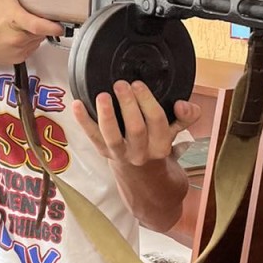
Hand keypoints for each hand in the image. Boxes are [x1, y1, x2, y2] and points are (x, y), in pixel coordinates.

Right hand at [0, 0, 63, 64]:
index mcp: (14, 20)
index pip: (38, 26)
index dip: (52, 27)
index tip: (60, 25)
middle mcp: (17, 38)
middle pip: (42, 31)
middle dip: (42, 24)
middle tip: (29, 17)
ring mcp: (18, 50)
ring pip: (38, 40)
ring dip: (35, 33)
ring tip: (19, 26)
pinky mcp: (18, 59)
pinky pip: (31, 48)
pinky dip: (28, 42)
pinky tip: (16, 36)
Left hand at [71, 80, 200, 166]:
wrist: (144, 178)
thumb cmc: (158, 146)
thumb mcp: (175, 132)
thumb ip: (186, 116)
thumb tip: (182, 104)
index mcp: (161, 145)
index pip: (157, 122)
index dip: (148, 102)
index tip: (138, 84)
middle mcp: (141, 152)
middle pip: (136, 129)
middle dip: (128, 105)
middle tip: (121, 84)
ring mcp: (120, 154)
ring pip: (113, 137)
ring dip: (106, 115)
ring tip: (102, 96)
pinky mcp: (103, 152)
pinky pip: (92, 137)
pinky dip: (83, 121)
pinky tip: (76, 104)